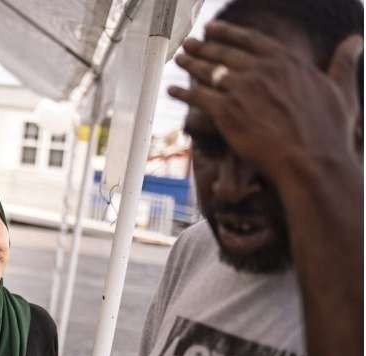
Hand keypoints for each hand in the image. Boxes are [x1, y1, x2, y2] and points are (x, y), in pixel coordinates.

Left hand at [168, 20, 362, 180]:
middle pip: (224, 54)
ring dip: (191, 64)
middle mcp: (261, 70)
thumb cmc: (329, 131)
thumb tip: (356, 39)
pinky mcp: (227, 112)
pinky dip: (183, 92)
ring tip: (179, 59)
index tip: (213, 30)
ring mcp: (242, 89)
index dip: (228, 35)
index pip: (251, 41)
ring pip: (209, 72)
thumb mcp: (341, 90)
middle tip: (189, 44)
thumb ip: (342, 62)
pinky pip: (198, 97)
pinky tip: (171, 89)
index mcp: (286, 62)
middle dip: (204, 48)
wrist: (311, 160)